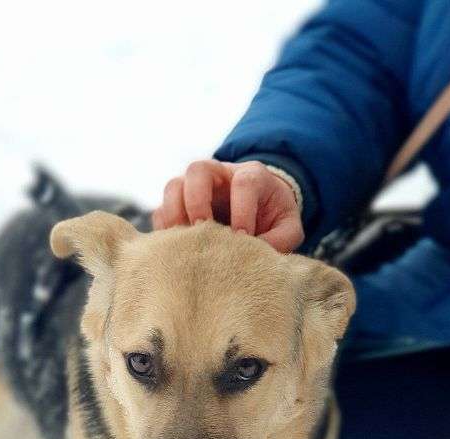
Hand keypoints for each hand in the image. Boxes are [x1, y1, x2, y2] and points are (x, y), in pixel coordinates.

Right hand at [153, 159, 303, 252]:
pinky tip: (176, 251)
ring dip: (175, 214)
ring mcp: (194, 189)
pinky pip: (161, 213)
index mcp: (251, 176)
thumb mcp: (288, 228)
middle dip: (198, 201)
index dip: (243, 209)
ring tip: (184, 243)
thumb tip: (259, 257)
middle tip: (204, 230)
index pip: (244, 182)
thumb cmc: (273, 220)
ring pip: (173, 187)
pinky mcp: (178, 208)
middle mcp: (219, 175)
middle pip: (198, 170)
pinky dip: (165, 231)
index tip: (244, 238)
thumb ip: (282, 239)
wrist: (258, 215)